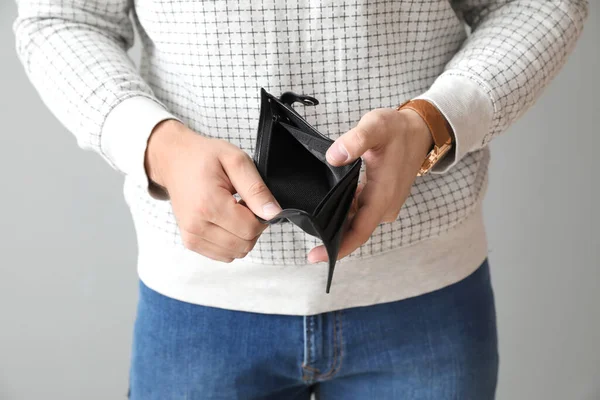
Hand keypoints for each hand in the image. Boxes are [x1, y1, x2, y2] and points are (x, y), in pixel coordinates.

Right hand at [145, 120, 281, 261]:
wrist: (174, 160)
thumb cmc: (203, 157)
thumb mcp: (236, 161)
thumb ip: (257, 189)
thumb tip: (274, 213)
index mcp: (208, 204)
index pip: (251, 229)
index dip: (261, 217)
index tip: (252, 201)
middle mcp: (196, 225)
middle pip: (244, 244)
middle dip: (252, 227)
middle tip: (243, 204)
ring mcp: (192, 237)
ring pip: (235, 253)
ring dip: (242, 235)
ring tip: (232, 211)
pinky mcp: (191, 242)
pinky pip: (223, 255)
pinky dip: (231, 241)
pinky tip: (224, 221)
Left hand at [307, 108, 433, 262]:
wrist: (420, 132)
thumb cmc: (398, 129)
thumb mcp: (377, 126)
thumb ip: (356, 139)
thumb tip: (335, 157)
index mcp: (383, 195)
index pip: (359, 231)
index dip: (338, 247)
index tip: (316, 256)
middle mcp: (385, 206)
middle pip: (354, 231)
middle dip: (330, 238)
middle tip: (302, 239)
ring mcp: (383, 205)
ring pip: (356, 222)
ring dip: (336, 225)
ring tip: (309, 222)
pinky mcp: (380, 200)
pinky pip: (359, 213)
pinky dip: (344, 213)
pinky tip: (326, 207)